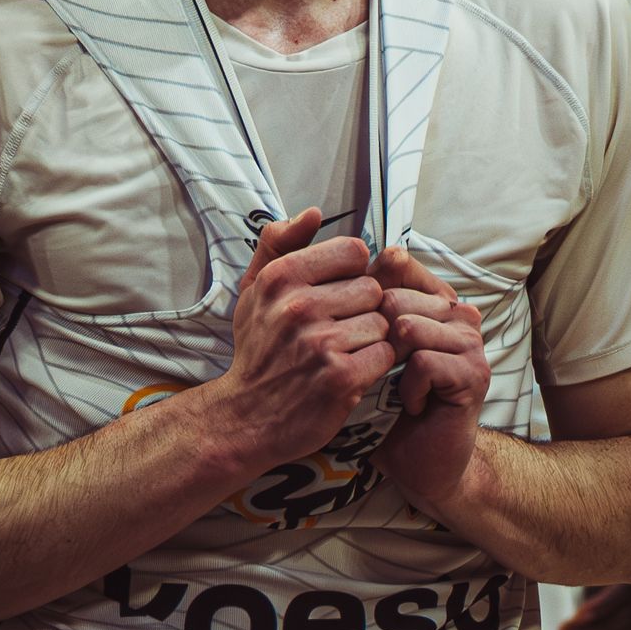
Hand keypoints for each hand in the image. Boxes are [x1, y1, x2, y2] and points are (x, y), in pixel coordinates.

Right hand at [215, 207, 394, 468]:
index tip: (337, 295)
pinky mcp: (341, 378)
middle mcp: (300, 306)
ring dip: (370, 339)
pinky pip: (385, 355)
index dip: (352, 273)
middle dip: (362, 310)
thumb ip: (278, 243)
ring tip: (344, 353)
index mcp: (281, 277)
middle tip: (339, 330)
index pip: (354, 251)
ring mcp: (321, 343)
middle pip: (372, 288)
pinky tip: (352, 372)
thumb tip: (314, 212)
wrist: (245, 417)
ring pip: (382, 322)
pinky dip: (375, 366)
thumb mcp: (253, 289)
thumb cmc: (257, 349)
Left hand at [368, 247, 489, 508]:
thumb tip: (343, 259)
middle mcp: (458, 312)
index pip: (397, 266)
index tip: (357, 332)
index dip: (366, 297)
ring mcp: (470, 341)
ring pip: (409, 326)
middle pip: (395, 298)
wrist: (417, 462)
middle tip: (383, 373)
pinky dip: (407, 389)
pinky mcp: (474, 372)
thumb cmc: (384, 402)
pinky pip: (422, 362)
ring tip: (397, 388)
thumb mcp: (367, 347)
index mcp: (434, 298)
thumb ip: (361, 303)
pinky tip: (411, 404)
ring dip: (390, 366)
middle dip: (376, 339)